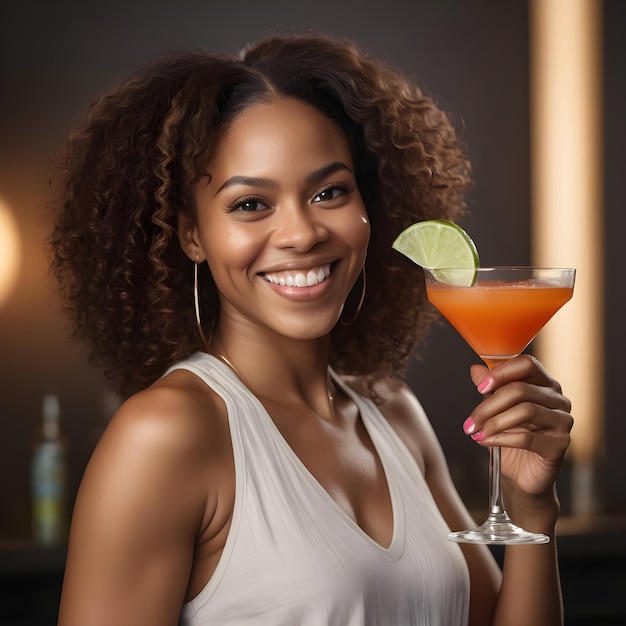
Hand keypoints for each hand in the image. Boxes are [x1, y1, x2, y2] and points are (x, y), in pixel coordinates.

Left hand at [463, 355, 572, 511]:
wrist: (521, 475)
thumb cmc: (510, 438)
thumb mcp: (495, 409)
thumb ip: (490, 388)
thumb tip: (476, 369)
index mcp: (543, 384)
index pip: (527, 364)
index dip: (501, 372)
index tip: (480, 387)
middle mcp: (558, 399)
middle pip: (520, 389)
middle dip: (488, 405)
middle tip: (470, 421)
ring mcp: (563, 421)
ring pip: (525, 411)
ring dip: (493, 422)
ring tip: (476, 432)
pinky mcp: (560, 444)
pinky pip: (527, 437)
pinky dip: (501, 438)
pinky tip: (486, 441)